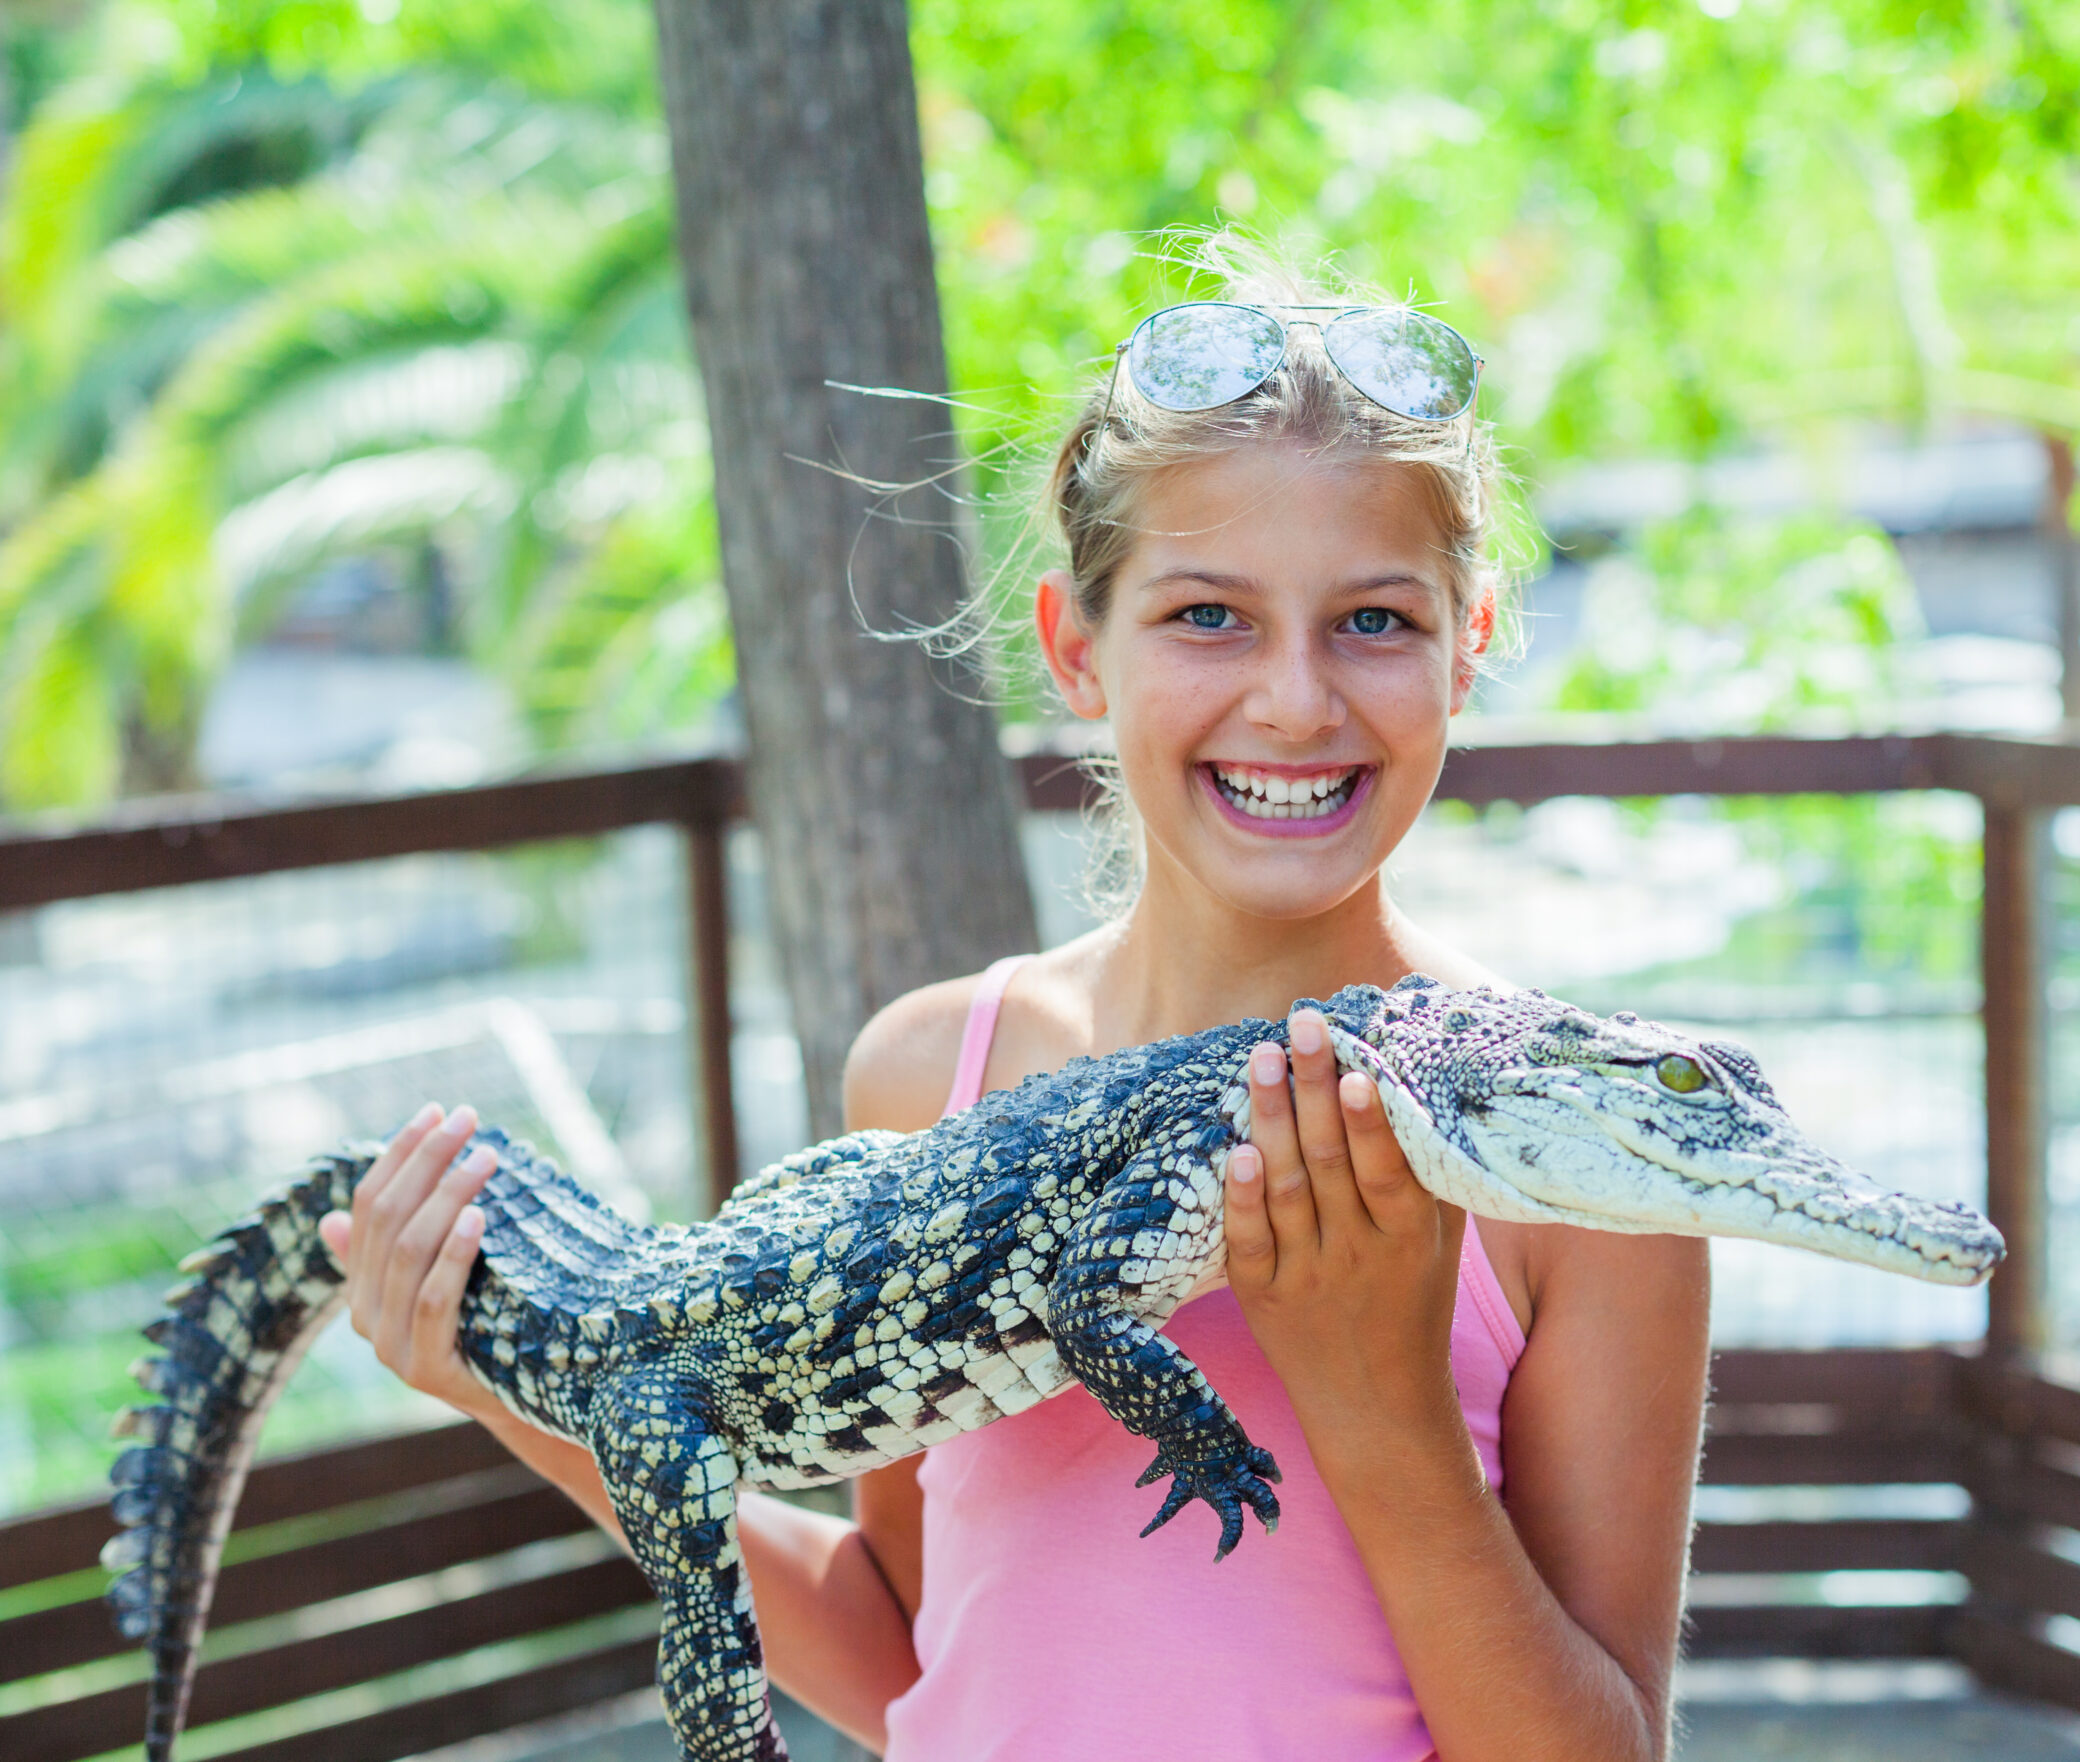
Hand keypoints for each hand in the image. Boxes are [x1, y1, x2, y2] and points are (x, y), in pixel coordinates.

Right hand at [317, 1102, 497, 1417]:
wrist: (523, 1403)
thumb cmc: (490, 1328)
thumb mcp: (447, 1282)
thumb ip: (400, 1249)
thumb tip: (329, 1218)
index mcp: (362, 1287)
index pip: (369, 1205)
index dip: (400, 1154)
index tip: (436, 1110)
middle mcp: (364, 1317)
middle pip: (388, 1219)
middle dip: (427, 1161)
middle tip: (468, 1120)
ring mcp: (390, 1347)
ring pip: (409, 1253)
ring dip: (448, 1195)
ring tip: (485, 1157)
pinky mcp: (424, 1370)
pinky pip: (434, 1301)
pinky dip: (453, 1254)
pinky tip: (477, 1217)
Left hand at [1224, 1008, 1469, 1483]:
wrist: (1377, 1409)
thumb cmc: (1412, 1305)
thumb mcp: (1440, 1245)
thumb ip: (1430, 1174)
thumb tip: (1421, 1082)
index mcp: (1409, 1238)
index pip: (1387, 1169)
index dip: (1369, 1120)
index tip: (1357, 1067)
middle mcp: (1358, 1254)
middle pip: (1330, 1162)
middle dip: (1314, 1088)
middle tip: (1300, 1023)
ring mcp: (1307, 1275)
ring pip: (1287, 1189)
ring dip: (1271, 1120)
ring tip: (1261, 1058)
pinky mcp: (1262, 1297)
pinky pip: (1247, 1241)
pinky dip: (1241, 1197)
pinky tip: (1234, 1150)